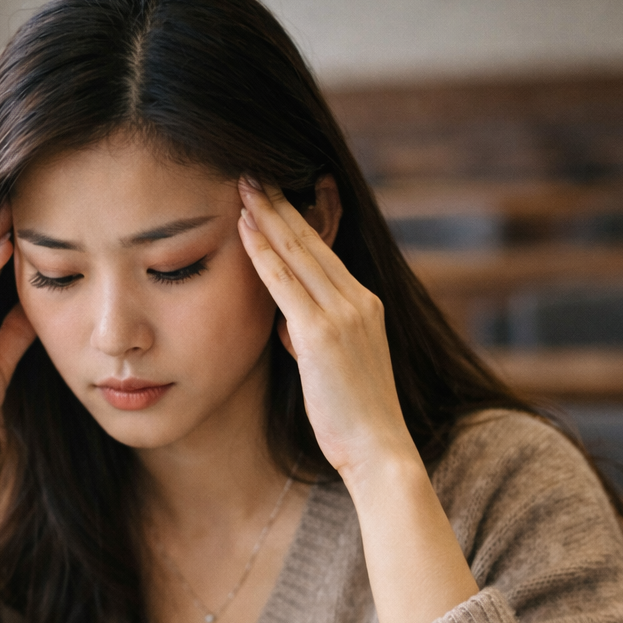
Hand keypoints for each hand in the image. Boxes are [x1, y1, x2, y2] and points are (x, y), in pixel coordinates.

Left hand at [236, 179, 416, 487]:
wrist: (378, 448)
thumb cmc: (352, 417)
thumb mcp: (331, 368)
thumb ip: (309, 338)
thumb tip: (286, 325)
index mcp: (364, 305)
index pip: (324, 253)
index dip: (296, 221)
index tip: (273, 196)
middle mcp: (358, 301)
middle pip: (312, 242)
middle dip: (279, 205)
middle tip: (252, 174)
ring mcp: (343, 314)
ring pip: (299, 253)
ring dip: (268, 217)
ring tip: (243, 186)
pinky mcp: (322, 334)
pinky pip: (286, 284)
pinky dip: (264, 253)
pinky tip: (246, 228)